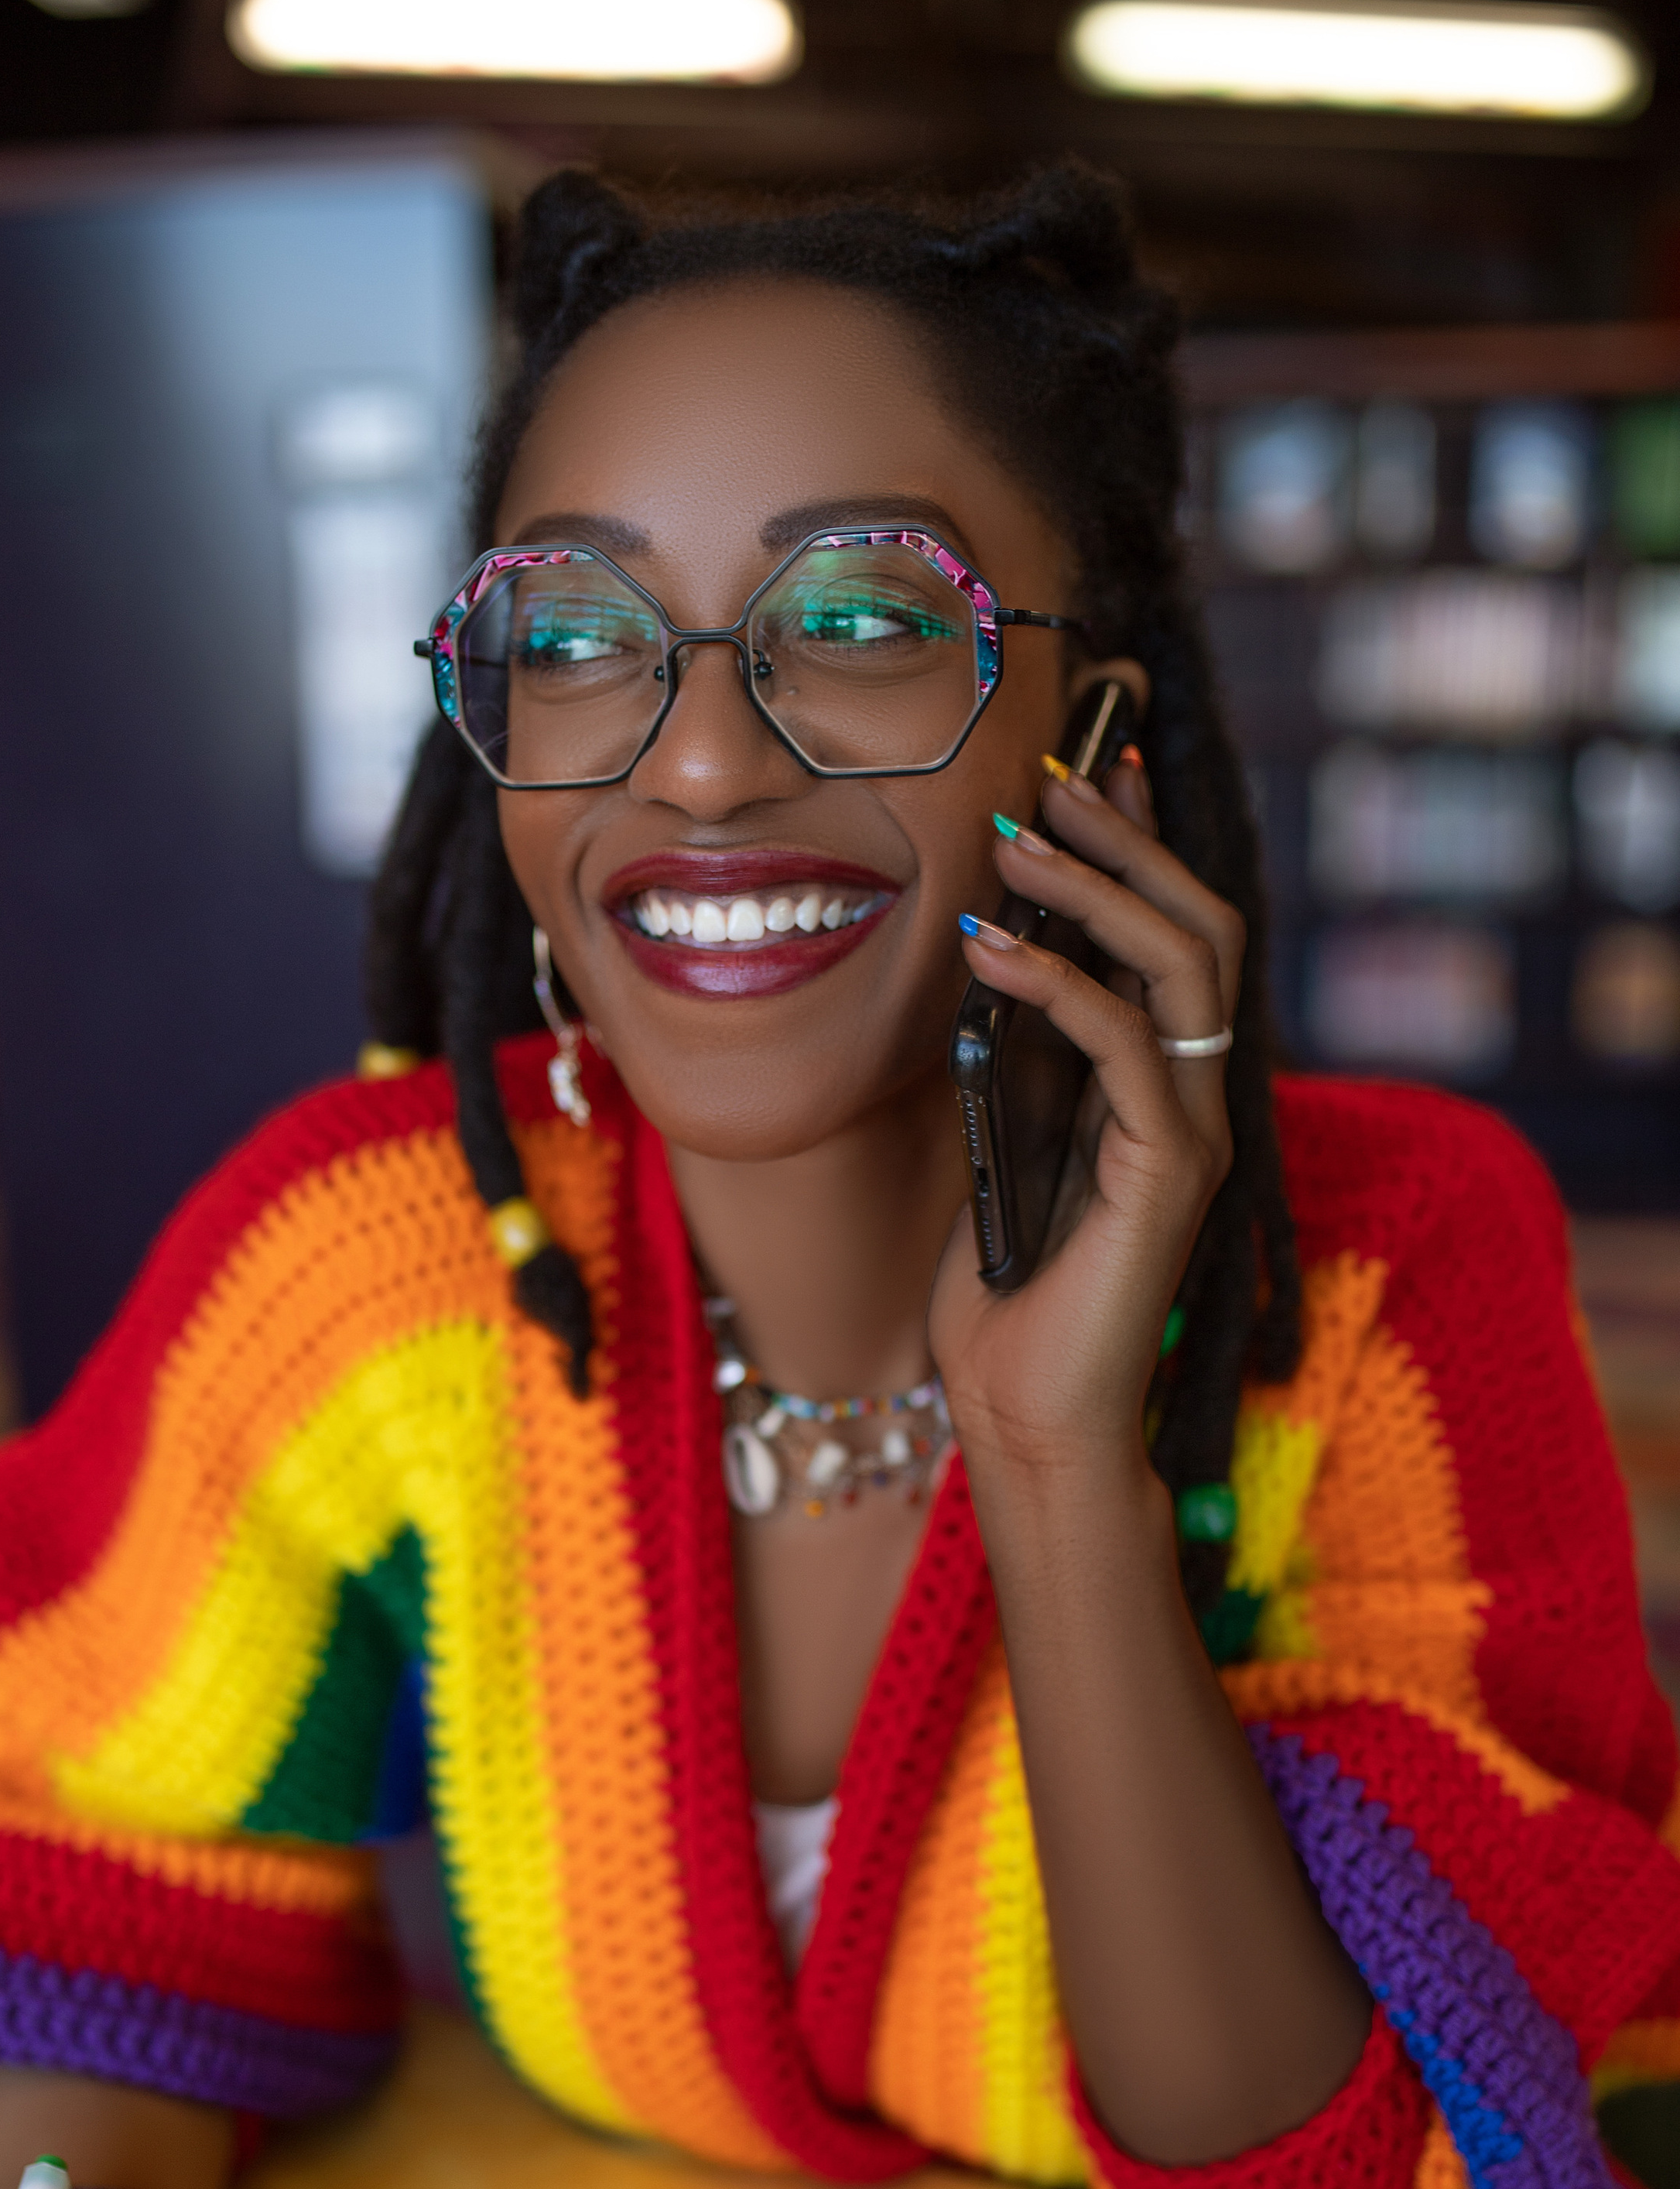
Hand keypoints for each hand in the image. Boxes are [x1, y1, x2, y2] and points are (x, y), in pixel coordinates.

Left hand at [929, 753, 1243, 1474]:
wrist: (1025, 1415)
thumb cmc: (1005, 1297)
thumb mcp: (1000, 1144)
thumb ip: (1015, 1061)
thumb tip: (988, 954)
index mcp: (1161, 1089)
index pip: (1174, 939)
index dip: (1144, 849)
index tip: (1092, 773)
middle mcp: (1194, 1099)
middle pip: (1199, 927)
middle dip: (1129, 841)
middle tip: (1058, 779)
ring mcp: (1191, 1133)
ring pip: (1181, 965)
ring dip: (1097, 889)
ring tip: (1021, 841)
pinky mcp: (1168, 1172)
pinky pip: (1126, 1044)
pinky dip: (1057, 983)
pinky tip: (989, 949)